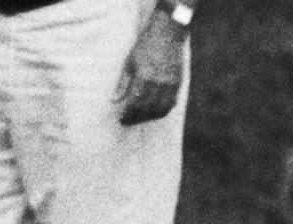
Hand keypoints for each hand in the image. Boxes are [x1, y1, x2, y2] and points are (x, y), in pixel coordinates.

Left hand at [116, 8, 184, 126]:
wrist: (167, 33)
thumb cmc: (145, 44)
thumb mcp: (130, 61)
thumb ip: (123, 82)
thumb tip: (115, 99)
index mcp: (143, 77)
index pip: (134, 104)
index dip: (128, 114)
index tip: (122, 120)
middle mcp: (157, 84)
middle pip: (147, 110)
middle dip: (137, 118)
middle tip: (130, 121)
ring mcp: (169, 85)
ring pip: (159, 110)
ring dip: (149, 117)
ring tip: (141, 118)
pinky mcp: (177, 84)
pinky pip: (170, 105)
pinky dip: (162, 112)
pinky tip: (155, 112)